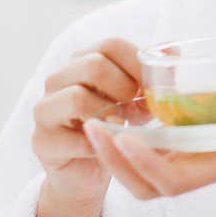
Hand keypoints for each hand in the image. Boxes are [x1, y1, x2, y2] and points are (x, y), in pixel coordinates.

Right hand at [32, 38, 142, 205]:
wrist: (87, 171)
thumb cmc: (114, 125)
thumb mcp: (137, 99)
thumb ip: (151, 76)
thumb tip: (173, 52)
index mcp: (82, 61)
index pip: (110, 45)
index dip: (137, 62)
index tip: (153, 85)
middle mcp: (58, 79)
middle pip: (93, 65)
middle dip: (124, 87)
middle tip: (138, 107)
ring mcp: (45, 109)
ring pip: (76, 97)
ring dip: (109, 114)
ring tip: (123, 125)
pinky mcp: (42, 140)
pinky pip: (72, 137)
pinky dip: (98, 143)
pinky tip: (108, 145)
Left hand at [82, 94, 215, 198]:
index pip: (172, 180)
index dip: (143, 165)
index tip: (123, 137)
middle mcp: (205, 166)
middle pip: (147, 183)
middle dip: (114, 161)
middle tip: (91, 126)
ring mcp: (199, 156)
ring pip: (145, 170)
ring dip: (115, 152)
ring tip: (95, 121)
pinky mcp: (199, 140)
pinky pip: (156, 148)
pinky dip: (131, 137)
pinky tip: (121, 111)